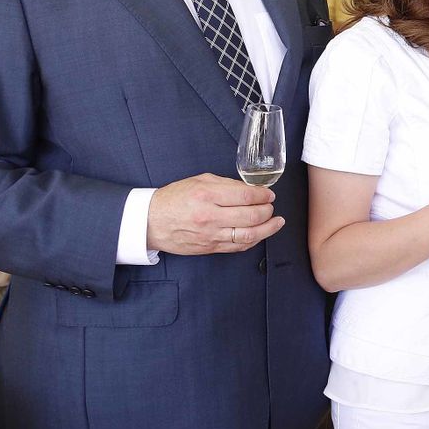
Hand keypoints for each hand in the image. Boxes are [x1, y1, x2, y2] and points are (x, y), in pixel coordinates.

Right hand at [146, 173, 283, 255]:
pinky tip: (261, 234)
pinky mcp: (210, 248)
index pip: (245, 196)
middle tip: (271, 206)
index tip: (269, 194)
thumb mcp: (199, 181)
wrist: (150, 222)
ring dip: (268, 229)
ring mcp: (211, 235)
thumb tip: (250, 189)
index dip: (263, 195)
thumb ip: (226, 184)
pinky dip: (253, 240)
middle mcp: (210, 217)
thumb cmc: (174, 199)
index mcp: (207, 196)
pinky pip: (238, 247)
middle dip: (267, 211)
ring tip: (277, 222)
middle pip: (251, 216)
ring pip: (249, 235)